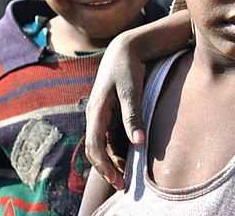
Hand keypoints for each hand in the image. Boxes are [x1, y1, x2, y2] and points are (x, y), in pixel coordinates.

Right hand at [85, 33, 147, 190]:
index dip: (104, 166)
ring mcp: (102, 116)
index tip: (117, 180)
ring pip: (104, 145)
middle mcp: (96, 116)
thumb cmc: (127, 68)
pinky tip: (131, 158)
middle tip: (123, 185)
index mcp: (96, 111)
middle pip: (96, 150)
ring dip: (114, 161)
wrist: (125, 49)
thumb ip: (133, 116)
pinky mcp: (111, 114)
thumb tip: (139, 142)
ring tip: (129, 176)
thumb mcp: (131, 91)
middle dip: (107, 169)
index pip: (95, 146)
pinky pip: (112, 138)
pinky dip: (119, 150)